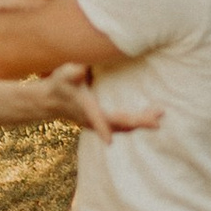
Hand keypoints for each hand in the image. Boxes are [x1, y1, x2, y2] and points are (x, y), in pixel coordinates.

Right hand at [33, 65, 158, 140]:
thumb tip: (81, 68)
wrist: (51, 101)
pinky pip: (123, 127)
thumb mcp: (64, 75)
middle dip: (138, 122)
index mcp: (86, 108)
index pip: (97, 119)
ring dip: (141, 122)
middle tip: (158, 118)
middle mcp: (94, 120)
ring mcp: (99, 125)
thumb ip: (73, 72)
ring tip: (159, 113)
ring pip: (124, 127)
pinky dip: (136, 122)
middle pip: (119, 125)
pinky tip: (150, 115)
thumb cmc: (59, 84)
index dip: (102, 129)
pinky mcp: (103, 124)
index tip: (109, 142)